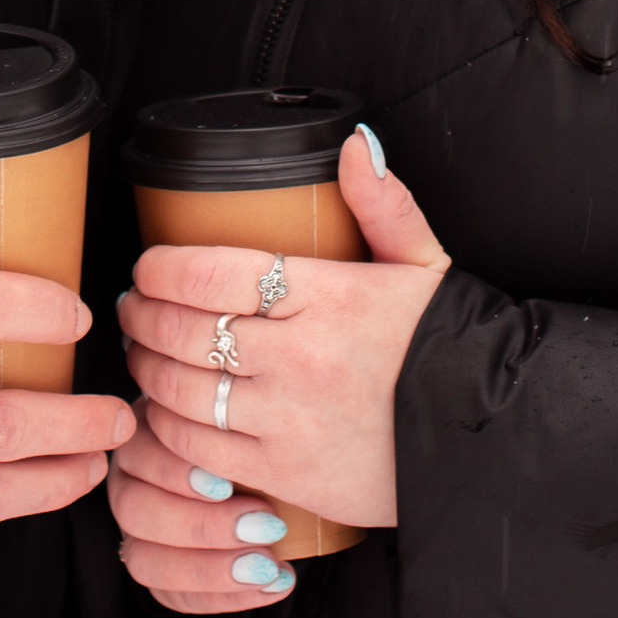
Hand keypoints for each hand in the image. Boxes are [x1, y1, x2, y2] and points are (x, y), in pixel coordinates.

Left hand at [114, 134, 448, 556]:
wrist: (485, 437)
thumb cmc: (443, 348)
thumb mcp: (422, 265)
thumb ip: (383, 204)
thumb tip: (354, 143)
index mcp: (329, 296)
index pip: (211, 274)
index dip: (161, 269)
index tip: (148, 267)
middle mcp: (302, 358)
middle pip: (184, 331)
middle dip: (142, 316)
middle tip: (132, 307)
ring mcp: (289, 421)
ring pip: (181, 391)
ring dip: (147, 369)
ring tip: (143, 353)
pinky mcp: (285, 474)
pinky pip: (199, 450)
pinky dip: (169, 428)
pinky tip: (166, 410)